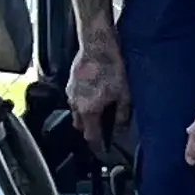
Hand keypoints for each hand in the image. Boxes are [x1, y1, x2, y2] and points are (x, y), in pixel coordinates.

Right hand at [66, 25, 131, 153]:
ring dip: (85, 115)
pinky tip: (93, 93)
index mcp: (88, 111)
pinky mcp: (70, 82)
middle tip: (102, 130)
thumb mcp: (124, 94)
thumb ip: (122, 115)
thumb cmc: (111, 66)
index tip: (102, 149)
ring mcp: (70, 92)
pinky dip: (82, 101)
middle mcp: (76, 104)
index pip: (90, 137)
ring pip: (76, 112)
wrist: (97, 44)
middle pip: (80, 126)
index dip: (97, 146)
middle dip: (89, 130)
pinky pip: (75, 98)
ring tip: (99, 109)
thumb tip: (121, 128)